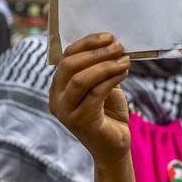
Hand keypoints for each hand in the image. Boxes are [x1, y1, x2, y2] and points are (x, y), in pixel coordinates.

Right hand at [49, 32, 130, 166]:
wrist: (114, 146)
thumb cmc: (109, 113)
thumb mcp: (103, 86)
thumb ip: (101, 69)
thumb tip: (112, 44)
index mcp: (58, 87)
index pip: (66, 58)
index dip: (87, 44)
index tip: (108, 36)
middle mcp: (57, 99)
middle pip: (70, 66)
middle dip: (96, 52)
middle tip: (119, 46)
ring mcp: (66, 112)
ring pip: (81, 79)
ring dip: (106, 65)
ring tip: (125, 60)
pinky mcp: (81, 121)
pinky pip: (96, 94)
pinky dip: (112, 79)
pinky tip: (124, 72)